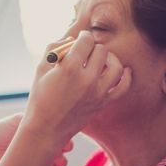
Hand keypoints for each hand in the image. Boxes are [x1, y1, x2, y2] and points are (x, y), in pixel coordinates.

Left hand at [0, 114, 74, 165]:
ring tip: (52, 160)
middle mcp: (43, 143)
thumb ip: (36, 117)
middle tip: (59, 149)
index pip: (61, 130)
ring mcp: (41, 158)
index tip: (61, 136)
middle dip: (64, 148)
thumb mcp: (18, 120)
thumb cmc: (0, 131)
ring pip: (61, 162)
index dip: (64, 134)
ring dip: (59, 161)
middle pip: (65, 147)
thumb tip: (54, 118)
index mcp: (41, 129)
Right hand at [21, 31, 131, 151]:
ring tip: (100, 60)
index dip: (82, 36)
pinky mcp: (103, 103)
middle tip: (85, 52)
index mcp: (69, 68)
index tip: (79, 40)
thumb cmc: (40, 98)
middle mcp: (87, 79)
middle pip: (101, 50)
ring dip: (109, 58)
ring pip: (116, 65)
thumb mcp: (41, 68)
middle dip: (93, 47)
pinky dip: (126, 76)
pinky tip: (123, 70)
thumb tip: (70, 36)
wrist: (46, 129)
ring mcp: (98, 92)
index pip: (86, 40)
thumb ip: (55, 47)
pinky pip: (123, 86)